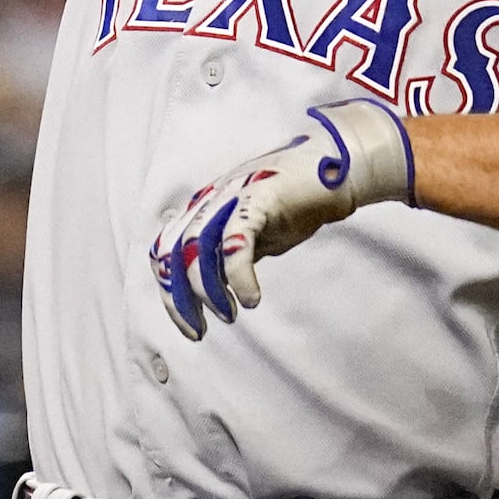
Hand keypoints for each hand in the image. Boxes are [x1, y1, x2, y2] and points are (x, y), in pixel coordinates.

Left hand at [149, 99, 413, 340]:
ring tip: (228, 314)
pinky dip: (239, 276)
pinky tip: (251, 298)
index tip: (188, 322)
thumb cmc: (293, 200)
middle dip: (180, 298)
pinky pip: (236, 242)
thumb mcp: (253, 231)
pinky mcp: (257, 198)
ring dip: (208, 289)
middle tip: (199, 331)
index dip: (169, 290)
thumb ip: (229, 250)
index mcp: (204, 207)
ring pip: (198, 247)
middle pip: (174, 251)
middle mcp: (210, 199)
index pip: (165, 249)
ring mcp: (231, 196)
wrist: (333, 168)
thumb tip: (211, 283)